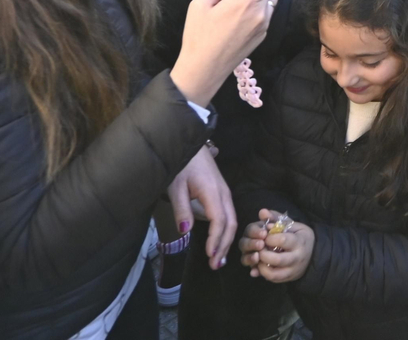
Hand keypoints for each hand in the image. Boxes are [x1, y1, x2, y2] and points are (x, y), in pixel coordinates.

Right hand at [169, 0, 282, 107]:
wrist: (204, 69)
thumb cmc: (199, 36)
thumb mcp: (199, 4)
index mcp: (247, 2)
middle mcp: (261, 14)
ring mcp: (264, 27)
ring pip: (271, 3)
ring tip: (238, 3)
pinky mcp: (262, 37)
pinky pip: (266, 17)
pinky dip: (258, 11)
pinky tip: (238, 19)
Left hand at [169, 148, 235, 270]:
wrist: (190, 143)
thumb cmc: (181, 165)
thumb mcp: (176, 187)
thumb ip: (181, 209)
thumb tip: (186, 232)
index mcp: (213, 192)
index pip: (219, 221)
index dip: (216, 240)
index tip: (209, 256)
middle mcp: (224, 194)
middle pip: (230, 223)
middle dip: (224, 245)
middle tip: (214, 265)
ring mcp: (225, 193)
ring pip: (232, 220)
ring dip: (226, 240)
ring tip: (218, 259)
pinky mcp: (222, 193)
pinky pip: (229, 215)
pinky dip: (225, 231)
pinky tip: (219, 241)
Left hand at [239, 209, 314, 282]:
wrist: (313, 254)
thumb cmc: (300, 236)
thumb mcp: (292, 224)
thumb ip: (276, 218)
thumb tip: (261, 212)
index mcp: (300, 242)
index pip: (283, 240)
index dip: (270, 238)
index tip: (265, 236)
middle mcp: (297, 258)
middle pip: (277, 259)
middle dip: (263, 253)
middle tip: (259, 248)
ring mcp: (292, 270)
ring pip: (273, 273)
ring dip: (261, 265)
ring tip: (258, 257)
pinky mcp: (287, 278)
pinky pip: (272, 279)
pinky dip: (263, 272)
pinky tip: (261, 264)